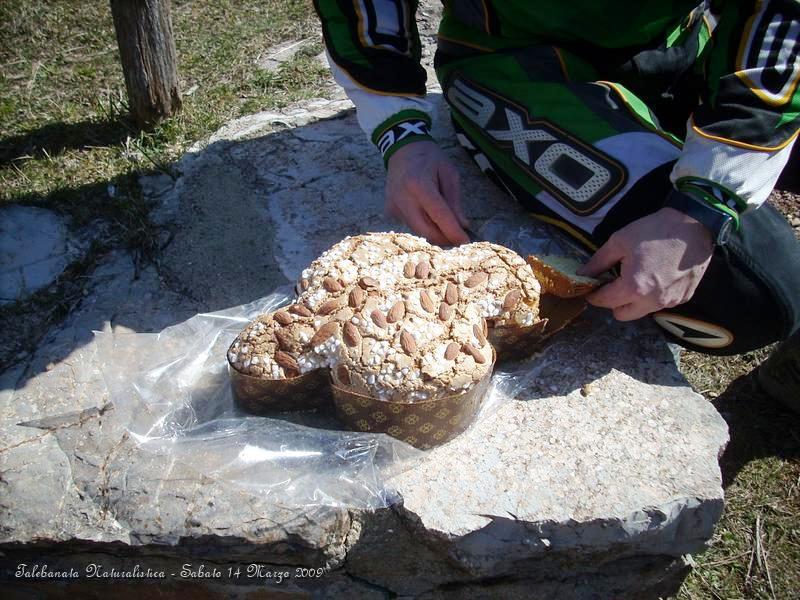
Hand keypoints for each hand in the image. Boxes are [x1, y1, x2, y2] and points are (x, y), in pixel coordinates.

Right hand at [385, 141, 469, 245]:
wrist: (402, 150)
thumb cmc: (429, 159)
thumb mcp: (449, 173)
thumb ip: (454, 200)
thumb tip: (462, 225)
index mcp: (419, 184)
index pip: (439, 215)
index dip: (453, 232)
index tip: (465, 241)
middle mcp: (403, 198)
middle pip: (426, 230)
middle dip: (444, 239)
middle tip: (459, 239)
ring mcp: (394, 206)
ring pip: (418, 231)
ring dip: (435, 233)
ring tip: (446, 226)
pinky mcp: (390, 211)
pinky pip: (411, 225)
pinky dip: (424, 225)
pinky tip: (429, 215)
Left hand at [576, 207, 713, 320]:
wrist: (696, 225)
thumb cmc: (655, 230)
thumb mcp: (619, 241)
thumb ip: (597, 262)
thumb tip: (582, 275)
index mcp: (633, 287)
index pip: (603, 302)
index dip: (593, 294)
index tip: (592, 286)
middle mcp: (652, 301)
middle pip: (621, 315)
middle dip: (613, 302)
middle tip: (613, 283)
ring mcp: (670, 302)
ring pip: (641, 311)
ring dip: (634, 300)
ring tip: (637, 277)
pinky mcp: (684, 298)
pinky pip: (660, 304)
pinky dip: (653, 296)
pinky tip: (657, 276)